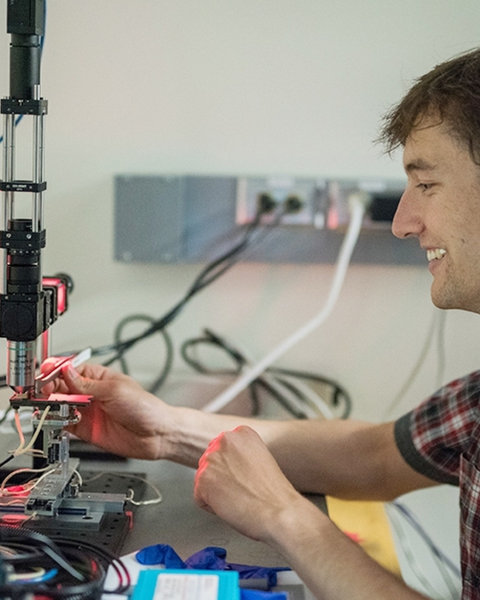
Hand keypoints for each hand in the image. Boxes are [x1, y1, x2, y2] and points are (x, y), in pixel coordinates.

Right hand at [40, 360, 170, 459]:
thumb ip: (87, 385)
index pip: (71, 370)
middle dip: (49, 387)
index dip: (57, 370)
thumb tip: (66, 372)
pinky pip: (64, 423)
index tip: (46, 372)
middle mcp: (91, 393)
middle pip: (61, 387)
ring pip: (60, 405)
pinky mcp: (85, 429)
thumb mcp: (115, 390)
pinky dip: (55, 421)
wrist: (156, 435)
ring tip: (47, 404)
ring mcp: (87, 411)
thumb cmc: (145, 407)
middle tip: (43, 391)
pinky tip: (53, 418)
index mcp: (99, 377)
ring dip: (50, 404)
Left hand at [194, 425, 302, 542]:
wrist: (278, 511)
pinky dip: (211, 507)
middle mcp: (225, 440)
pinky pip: (200, 497)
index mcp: (241, 433)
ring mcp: (212, 458)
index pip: (223, 450)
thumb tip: (227, 463)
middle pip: (211, 463)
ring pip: (204, 480)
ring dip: (216, 492)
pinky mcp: (203, 478)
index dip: (233, 469)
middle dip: (222, 478)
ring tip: (238, 497)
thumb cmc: (274, 493)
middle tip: (241, 489)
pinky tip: (230, 505)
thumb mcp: (261, 458)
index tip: (245, 476)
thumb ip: (240, 454)